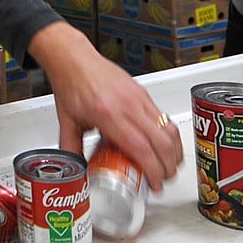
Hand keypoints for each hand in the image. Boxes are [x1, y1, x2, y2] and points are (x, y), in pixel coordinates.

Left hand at [26, 21, 183, 190]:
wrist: (74, 59)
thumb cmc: (71, 85)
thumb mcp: (67, 123)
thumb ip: (72, 150)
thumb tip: (77, 172)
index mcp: (108, 115)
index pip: (140, 148)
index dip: (153, 170)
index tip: (155, 184)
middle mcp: (128, 106)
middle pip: (162, 142)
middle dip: (169, 166)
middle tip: (165, 179)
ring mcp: (139, 98)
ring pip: (169, 128)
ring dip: (174, 151)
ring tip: (170, 166)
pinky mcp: (143, 92)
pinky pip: (164, 117)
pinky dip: (169, 135)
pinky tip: (164, 145)